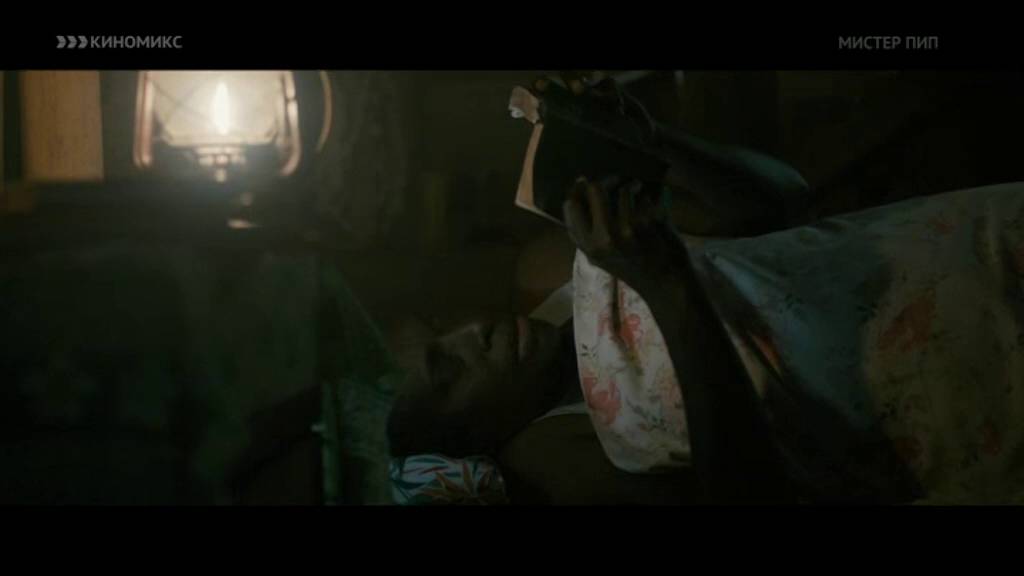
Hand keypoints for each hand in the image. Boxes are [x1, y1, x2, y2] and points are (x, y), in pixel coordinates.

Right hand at [562, 176, 684, 293]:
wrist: (667, 283)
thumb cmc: (632, 268)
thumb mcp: (599, 258)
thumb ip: (584, 233)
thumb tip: (575, 191)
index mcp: (590, 247)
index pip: (571, 204)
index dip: (578, 190)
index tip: (586, 183)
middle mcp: (606, 237)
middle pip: (596, 188)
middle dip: (606, 181)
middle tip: (616, 180)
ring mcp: (630, 228)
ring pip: (625, 189)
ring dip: (632, 187)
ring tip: (639, 193)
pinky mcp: (652, 221)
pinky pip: (647, 196)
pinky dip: (653, 196)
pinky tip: (655, 205)